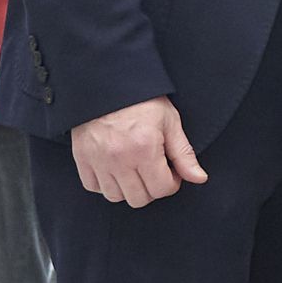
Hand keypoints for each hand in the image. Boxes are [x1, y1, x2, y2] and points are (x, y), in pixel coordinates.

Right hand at [72, 97, 207, 206]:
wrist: (107, 83)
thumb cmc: (141, 100)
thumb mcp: (170, 122)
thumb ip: (184, 154)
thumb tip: (199, 178)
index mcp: (144, 149)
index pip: (161, 189)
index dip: (172, 183)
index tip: (171, 172)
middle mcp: (119, 159)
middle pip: (139, 199)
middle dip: (152, 188)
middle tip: (155, 171)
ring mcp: (97, 160)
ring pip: (115, 196)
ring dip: (129, 188)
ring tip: (135, 170)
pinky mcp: (82, 158)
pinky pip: (92, 186)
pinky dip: (105, 183)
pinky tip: (116, 170)